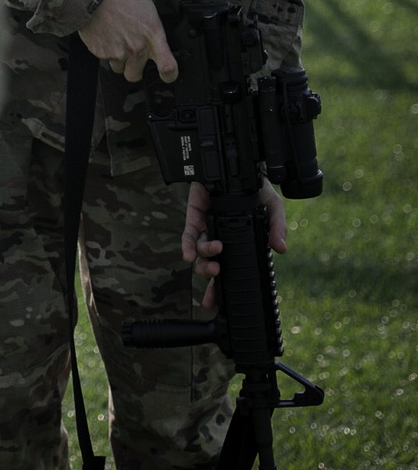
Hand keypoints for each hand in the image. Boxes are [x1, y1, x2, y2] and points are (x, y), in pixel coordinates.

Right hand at [77, 0, 177, 83]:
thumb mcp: (146, 1)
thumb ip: (150, 19)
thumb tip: (149, 22)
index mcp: (152, 35)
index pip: (167, 67)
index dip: (169, 75)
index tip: (167, 74)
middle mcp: (137, 48)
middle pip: (136, 75)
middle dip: (133, 68)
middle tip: (131, 55)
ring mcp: (118, 53)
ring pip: (118, 68)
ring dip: (118, 59)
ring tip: (114, 40)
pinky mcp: (100, 52)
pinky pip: (104, 58)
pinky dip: (104, 50)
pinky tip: (104, 34)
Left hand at [182, 180, 287, 309]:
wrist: (239, 165)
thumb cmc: (256, 188)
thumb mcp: (273, 207)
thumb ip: (277, 226)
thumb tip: (281, 248)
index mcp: (239, 242)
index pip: (232, 270)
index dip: (224, 289)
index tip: (222, 303)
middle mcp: (222, 239)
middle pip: (212, 267)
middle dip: (212, 280)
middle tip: (218, 279)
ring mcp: (208, 228)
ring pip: (200, 254)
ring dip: (205, 261)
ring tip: (216, 258)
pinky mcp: (195, 216)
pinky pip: (188, 235)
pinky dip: (188, 246)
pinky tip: (189, 255)